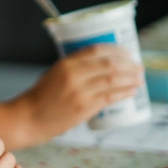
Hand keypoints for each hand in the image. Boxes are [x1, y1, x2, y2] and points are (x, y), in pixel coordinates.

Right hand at [20, 44, 143, 138]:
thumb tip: (98, 67)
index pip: (95, 50)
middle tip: (137, 66)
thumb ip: (73, 69)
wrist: (29, 118)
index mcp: (64, 64)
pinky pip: (110, 97)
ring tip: (138, 79)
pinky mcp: (84, 108)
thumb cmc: (39, 98)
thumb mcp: (52, 75)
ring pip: (113, 80)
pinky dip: (124, 93)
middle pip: (109, 64)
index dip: (115, 50)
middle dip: (128, 64)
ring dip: (130, 79)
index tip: (127, 52)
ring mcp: (80, 92)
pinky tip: (131, 91)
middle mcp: (73, 75)